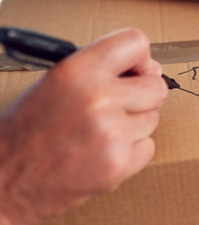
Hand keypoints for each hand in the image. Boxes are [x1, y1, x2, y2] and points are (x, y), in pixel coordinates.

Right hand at [0, 28, 166, 224]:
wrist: (2, 181)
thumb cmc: (25, 130)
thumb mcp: (54, 83)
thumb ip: (100, 70)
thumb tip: (151, 68)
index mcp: (77, 71)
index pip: (136, 42)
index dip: (140, 57)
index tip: (135, 69)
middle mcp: (98, 99)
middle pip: (156, 87)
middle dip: (143, 96)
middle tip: (119, 105)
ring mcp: (112, 134)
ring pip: (152, 119)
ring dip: (133, 125)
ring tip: (97, 133)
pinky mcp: (119, 164)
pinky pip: (148, 147)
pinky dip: (131, 152)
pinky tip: (101, 153)